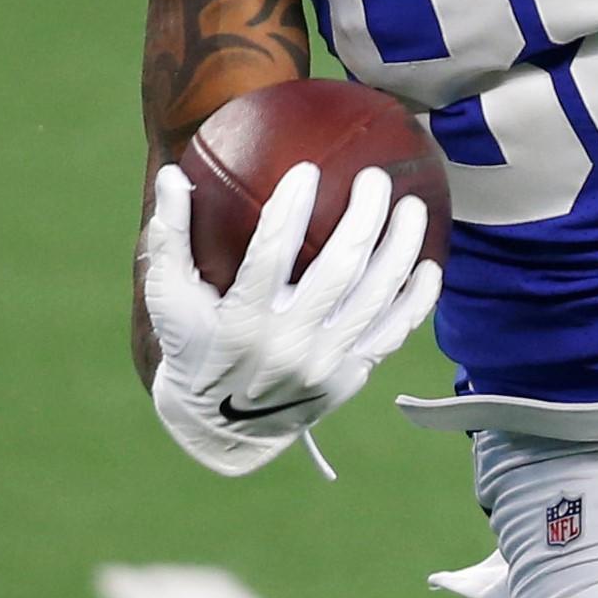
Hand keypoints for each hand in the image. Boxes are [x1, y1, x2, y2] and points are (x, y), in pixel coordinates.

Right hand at [141, 160, 443, 476]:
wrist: (223, 427)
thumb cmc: (194, 347)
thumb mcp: (169, 299)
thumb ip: (170, 238)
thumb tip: (170, 174)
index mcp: (241, 322)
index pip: (269, 257)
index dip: (289, 211)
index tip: (307, 169)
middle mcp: (287, 346)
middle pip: (338, 272)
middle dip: (363, 219)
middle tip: (376, 178)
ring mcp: (324, 365)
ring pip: (375, 299)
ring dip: (400, 248)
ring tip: (412, 207)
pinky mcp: (348, 378)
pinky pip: (392, 334)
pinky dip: (415, 300)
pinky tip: (428, 265)